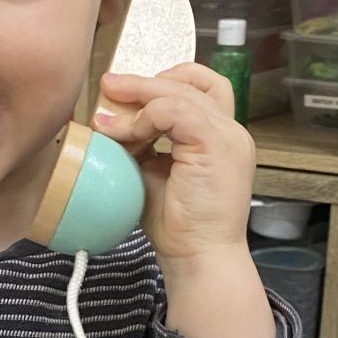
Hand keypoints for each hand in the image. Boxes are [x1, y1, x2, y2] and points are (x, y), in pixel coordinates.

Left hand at [92, 62, 254, 267]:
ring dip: (138, 100)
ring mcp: (227, 136)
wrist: (198, 256)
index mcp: (220, 136)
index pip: (200, 86)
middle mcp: (230, 131)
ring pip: (179, 92)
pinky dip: (145, 118)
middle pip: (190, 82)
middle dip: (142, 83)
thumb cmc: (179, 224)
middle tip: (108, 86)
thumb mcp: (154, 171)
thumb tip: (111, 121)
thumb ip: (142, 142)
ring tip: (107, 119)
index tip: (125, 90)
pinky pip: (175, 111)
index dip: (162, 81)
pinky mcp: (216, 144)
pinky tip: (125, 135)